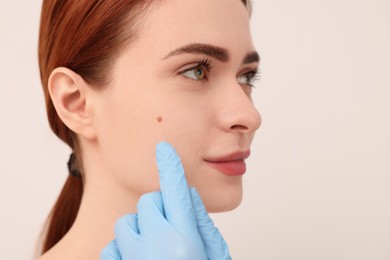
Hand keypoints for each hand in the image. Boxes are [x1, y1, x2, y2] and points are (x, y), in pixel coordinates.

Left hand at [100, 142, 231, 259]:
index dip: (171, 167)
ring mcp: (135, 258)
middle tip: (170, 230)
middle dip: (159, 210)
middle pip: (149, 203)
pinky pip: (114, 246)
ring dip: (140, 230)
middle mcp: (159, 246)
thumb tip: (185, 195)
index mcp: (187, 240)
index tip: (163, 149)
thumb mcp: (213, 254)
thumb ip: (200, 225)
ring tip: (153, 251)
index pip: (176, 191)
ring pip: (128, 223)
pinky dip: (125, 250)